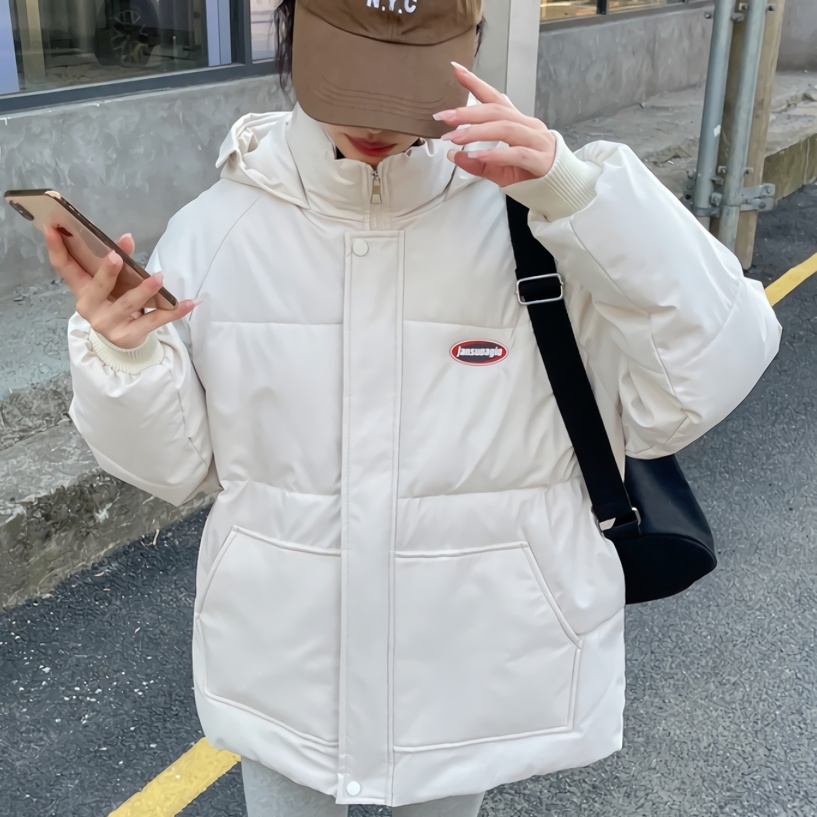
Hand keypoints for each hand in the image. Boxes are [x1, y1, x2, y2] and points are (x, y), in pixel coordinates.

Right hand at [45, 227, 198, 349]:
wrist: (124, 339)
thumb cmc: (116, 302)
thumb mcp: (113, 283)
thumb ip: (119, 261)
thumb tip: (127, 238)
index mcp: (81, 289)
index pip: (63, 267)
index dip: (56, 247)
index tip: (51, 226)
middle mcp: (90, 308)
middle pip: (98, 287)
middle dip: (107, 272)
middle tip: (117, 256)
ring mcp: (108, 325)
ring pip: (129, 305)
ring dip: (145, 290)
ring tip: (159, 277)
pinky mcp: (129, 336)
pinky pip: (155, 322)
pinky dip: (174, 311)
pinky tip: (190, 303)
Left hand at [435, 62, 556, 186]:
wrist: (561, 189)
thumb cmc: (532, 174)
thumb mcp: (499, 169)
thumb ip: (478, 162)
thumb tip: (453, 155)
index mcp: (519, 123)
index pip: (496, 98)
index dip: (476, 84)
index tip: (456, 70)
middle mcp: (529, 127)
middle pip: (497, 111)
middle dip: (468, 112)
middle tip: (445, 116)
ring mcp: (537, 142)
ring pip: (506, 129)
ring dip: (477, 132)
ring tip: (455, 138)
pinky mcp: (541, 161)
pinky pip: (517, 154)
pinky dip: (496, 153)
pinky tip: (478, 155)